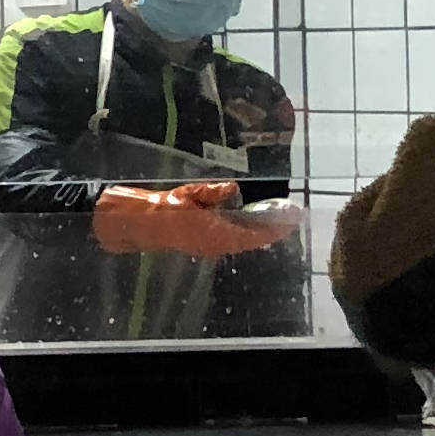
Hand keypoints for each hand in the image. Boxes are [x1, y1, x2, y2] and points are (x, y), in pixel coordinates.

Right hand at [92, 182, 286, 259]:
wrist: (141, 223)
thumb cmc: (163, 207)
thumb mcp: (188, 194)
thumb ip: (212, 192)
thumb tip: (233, 188)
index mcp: (215, 232)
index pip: (253, 233)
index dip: (275, 227)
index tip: (293, 218)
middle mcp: (217, 244)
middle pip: (252, 239)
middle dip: (271, 230)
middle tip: (291, 217)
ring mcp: (211, 247)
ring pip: (243, 242)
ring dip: (260, 233)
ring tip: (277, 222)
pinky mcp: (205, 245)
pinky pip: (233, 241)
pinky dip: (247, 235)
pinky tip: (252, 226)